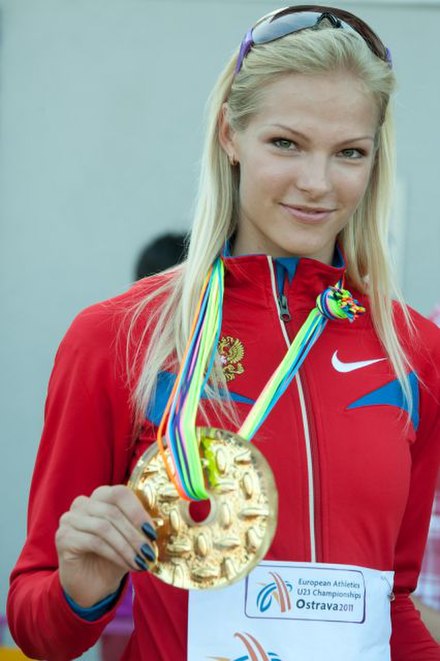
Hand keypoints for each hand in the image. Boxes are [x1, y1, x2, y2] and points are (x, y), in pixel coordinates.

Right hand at [55, 484, 156, 607]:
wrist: (91, 584)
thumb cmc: (113, 557)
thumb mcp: (130, 539)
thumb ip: (140, 527)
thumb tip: (158, 524)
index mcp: (100, 496)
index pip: (120, 493)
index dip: (138, 512)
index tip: (152, 533)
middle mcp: (82, 503)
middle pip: (112, 511)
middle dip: (134, 534)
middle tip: (149, 552)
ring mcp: (70, 519)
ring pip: (104, 527)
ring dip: (127, 546)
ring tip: (141, 561)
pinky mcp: (63, 537)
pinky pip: (94, 542)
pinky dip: (115, 554)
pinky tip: (127, 565)